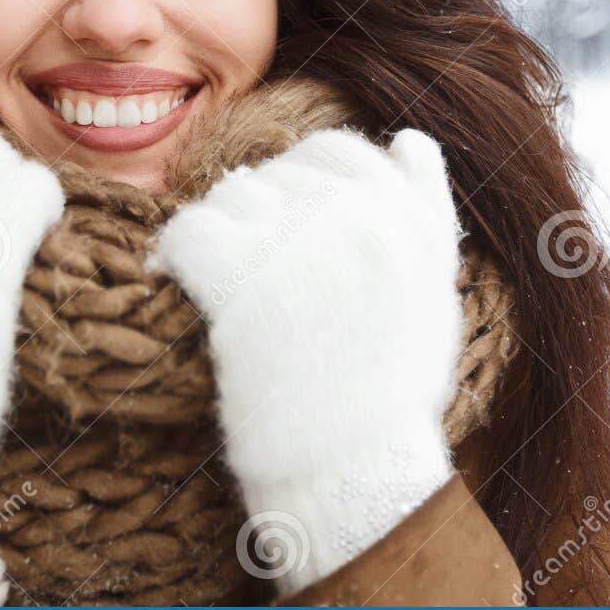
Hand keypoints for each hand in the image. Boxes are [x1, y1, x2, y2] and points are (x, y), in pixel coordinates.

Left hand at [147, 127, 464, 594]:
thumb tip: (411, 138)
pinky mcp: (237, 277)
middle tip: (258, 267)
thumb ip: (425, 207)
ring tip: (228, 280)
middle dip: (262, 208)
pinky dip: (176, 252)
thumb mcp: (433, 291)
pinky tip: (183, 278)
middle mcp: (356, 218)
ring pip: (231, 193)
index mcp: (406, 217)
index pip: (337, 153)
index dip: (305, 186)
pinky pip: (187, 227)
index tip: (293, 232)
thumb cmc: (388, 390)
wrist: (348, 471)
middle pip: (279, 171)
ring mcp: (294, 243)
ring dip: (223, 228)